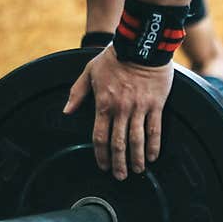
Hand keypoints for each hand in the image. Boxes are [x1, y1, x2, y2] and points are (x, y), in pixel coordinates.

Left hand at [64, 46, 173, 180]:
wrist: (141, 45)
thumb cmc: (114, 57)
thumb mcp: (90, 71)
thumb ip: (77, 93)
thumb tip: (67, 112)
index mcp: (103, 104)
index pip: (100, 136)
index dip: (101, 154)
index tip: (103, 166)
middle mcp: (121, 109)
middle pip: (118, 143)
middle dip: (118, 163)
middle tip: (120, 176)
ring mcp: (139, 108)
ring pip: (136, 140)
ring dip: (136, 159)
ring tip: (138, 171)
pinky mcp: (156, 104)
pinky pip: (154, 129)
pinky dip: (153, 145)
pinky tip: (153, 156)